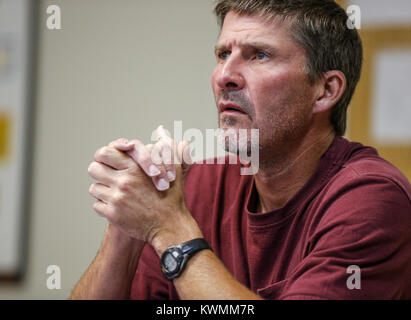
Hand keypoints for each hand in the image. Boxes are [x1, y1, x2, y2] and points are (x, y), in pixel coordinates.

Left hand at [88, 127, 200, 252]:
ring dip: (103, 190)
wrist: (170, 226)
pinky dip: (105, 206)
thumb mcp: (173, 169)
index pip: (104, 152)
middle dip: (100, 171)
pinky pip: (97, 205)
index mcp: (136, 168)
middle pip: (93, 168)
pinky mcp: (113, 215)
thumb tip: (161, 129)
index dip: (105, 156)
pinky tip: (117, 206)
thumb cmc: (172, 196)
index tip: (110, 161)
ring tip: (115, 192)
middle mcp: (124, 182)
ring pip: (94, 188)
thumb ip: (167, 146)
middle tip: (108, 176)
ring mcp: (117, 199)